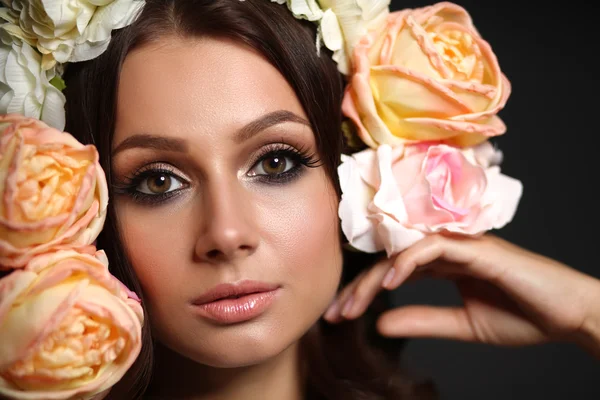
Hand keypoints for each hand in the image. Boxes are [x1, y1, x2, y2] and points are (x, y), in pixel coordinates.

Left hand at [324, 234, 599, 356]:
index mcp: (443, 264)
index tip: (341, 315)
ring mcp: (460, 245)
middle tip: (335, 312)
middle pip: (389, 259)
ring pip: (403, 251)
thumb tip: (381, 324)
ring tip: (352, 304)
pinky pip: (432, 247)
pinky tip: (390, 283)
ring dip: (375, 277)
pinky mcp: (477, 248)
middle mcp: (446, 249)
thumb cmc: (523, 316)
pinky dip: (408, 262)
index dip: (364, 291)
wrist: (569, 315)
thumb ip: (424, 321)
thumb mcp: (463, 326)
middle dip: (359, 286)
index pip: (392, 271)